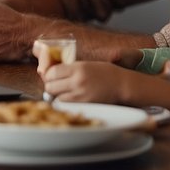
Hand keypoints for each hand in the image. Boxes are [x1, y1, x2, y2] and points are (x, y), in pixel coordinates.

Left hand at [40, 59, 169, 102]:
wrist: (122, 84)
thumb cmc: (104, 72)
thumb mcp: (86, 64)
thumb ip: (69, 68)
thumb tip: (49, 73)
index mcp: (77, 68)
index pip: (52, 72)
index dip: (48, 74)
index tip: (51, 75)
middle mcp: (77, 81)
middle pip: (50, 86)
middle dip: (50, 86)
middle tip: (55, 85)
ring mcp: (81, 95)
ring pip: (56, 98)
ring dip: (57, 95)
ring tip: (63, 92)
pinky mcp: (85, 105)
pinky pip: (66, 105)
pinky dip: (65, 103)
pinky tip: (70, 98)